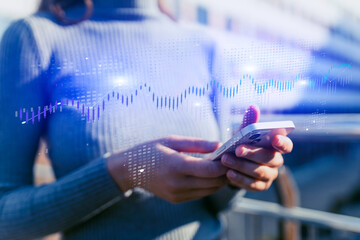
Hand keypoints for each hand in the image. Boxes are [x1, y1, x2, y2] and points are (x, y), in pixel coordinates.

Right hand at [106, 135, 227, 202]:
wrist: (130, 169)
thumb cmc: (151, 150)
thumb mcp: (173, 141)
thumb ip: (198, 144)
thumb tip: (220, 145)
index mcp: (176, 165)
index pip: (209, 170)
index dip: (224, 164)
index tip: (231, 155)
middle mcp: (178, 183)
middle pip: (213, 182)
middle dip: (225, 172)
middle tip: (231, 160)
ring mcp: (177, 194)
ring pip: (209, 190)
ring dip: (219, 180)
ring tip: (223, 167)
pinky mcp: (177, 199)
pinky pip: (200, 194)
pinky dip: (209, 186)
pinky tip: (209, 175)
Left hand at [221, 106, 292, 190]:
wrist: (232, 163)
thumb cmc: (242, 144)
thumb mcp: (244, 133)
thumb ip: (249, 122)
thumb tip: (253, 108)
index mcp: (276, 147)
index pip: (286, 145)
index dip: (283, 143)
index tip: (274, 138)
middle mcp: (276, 161)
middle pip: (269, 159)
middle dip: (253, 153)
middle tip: (237, 149)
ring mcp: (270, 175)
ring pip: (259, 172)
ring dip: (241, 166)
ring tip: (226, 159)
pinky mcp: (260, 186)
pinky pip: (252, 185)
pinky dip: (240, 179)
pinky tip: (229, 173)